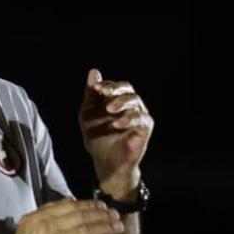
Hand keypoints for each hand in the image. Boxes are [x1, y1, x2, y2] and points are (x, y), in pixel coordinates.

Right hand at [0, 199, 123, 233]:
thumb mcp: (28, 227)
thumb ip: (47, 216)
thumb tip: (69, 205)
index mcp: (38, 216)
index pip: (68, 205)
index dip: (87, 204)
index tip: (101, 205)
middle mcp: (46, 224)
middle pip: (79, 216)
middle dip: (100, 214)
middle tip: (114, 214)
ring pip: (85, 230)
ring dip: (104, 227)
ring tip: (118, 227)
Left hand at [79, 69, 152, 199]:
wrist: (105, 162)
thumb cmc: (97, 138)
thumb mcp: (88, 115)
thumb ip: (91, 95)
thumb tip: (94, 71)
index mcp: (115, 99)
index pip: (114, 85)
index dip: (106, 84)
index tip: (95, 88)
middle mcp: (129, 105)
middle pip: (127, 88)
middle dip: (115, 88)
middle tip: (104, 91)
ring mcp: (139, 115)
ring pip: (135, 100)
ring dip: (122, 102)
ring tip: (109, 109)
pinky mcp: (145, 128)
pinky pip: (141, 118)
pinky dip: (129, 119)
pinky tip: (117, 124)